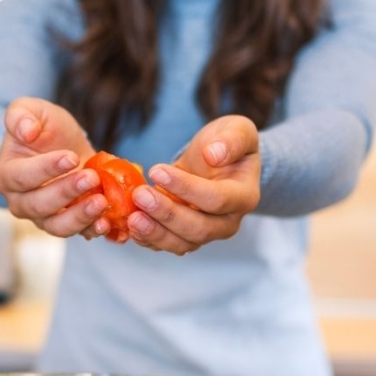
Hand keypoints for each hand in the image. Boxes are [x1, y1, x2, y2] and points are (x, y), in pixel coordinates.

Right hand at [0, 97, 108, 237]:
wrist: (61, 146)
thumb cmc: (41, 129)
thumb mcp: (30, 110)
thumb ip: (20, 115)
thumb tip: (26, 131)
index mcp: (5, 175)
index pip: (21, 177)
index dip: (46, 169)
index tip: (71, 157)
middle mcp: (19, 201)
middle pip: (39, 205)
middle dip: (67, 192)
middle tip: (91, 178)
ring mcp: (42, 217)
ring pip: (56, 226)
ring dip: (80, 217)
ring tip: (102, 202)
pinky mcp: (64, 223)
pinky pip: (76, 232)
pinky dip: (91, 229)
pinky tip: (107, 221)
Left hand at [125, 115, 260, 254]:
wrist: (215, 160)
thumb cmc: (226, 144)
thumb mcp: (237, 130)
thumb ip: (231, 139)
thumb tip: (213, 154)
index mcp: (244, 196)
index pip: (217, 199)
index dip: (186, 188)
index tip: (157, 170)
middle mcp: (228, 222)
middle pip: (199, 228)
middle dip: (167, 214)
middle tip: (140, 195)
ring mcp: (207, 233)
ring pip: (183, 243)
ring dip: (155, 233)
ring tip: (132, 217)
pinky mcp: (186, 236)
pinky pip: (168, 245)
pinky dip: (149, 240)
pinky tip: (131, 227)